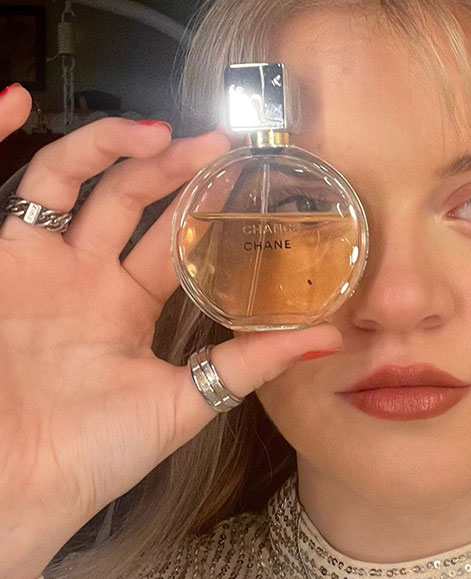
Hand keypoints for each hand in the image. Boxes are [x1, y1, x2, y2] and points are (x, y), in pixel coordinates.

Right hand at [0, 85, 343, 578]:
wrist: (20, 480)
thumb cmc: (99, 451)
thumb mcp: (189, 400)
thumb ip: (253, 363)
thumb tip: (330, 339)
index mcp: (129, 307)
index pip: (171, 240)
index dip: (203, 206)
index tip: (243, 177)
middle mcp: (87, 278)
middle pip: (131, 200)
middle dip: (173, 168)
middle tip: (219, 146)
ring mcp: (43, 266)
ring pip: (75, 182)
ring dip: (113, 148)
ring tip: (162, 135)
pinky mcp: (5, 261)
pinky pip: (20, 189)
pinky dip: (11, 138)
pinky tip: (19, 98)